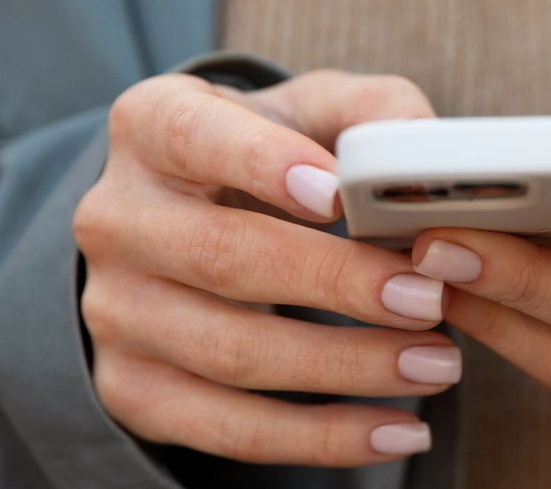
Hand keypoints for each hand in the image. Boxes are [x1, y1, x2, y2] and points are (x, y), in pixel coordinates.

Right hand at [75, 70, 462, 466]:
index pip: (192, 136)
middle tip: (429, 297)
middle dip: (336, 284)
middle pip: (223, 256)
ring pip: (231, 352)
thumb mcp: (307, 112)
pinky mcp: (131, 389)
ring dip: (346, 366)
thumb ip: (370, 111)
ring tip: (436, 364)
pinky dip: (320, 438)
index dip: (262, 163)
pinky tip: (394, 431)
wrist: (185, 223)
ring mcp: (114, 312)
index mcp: (149, 126)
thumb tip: (425, 144)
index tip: (339, 193)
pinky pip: (229, 429)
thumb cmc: (263, 156)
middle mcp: (115, 219)